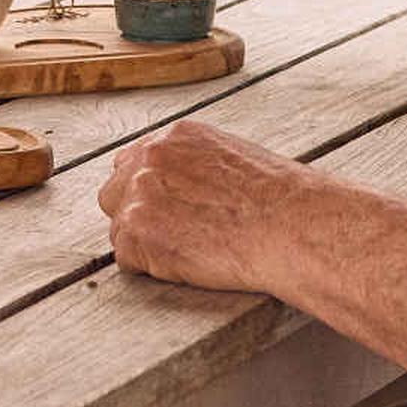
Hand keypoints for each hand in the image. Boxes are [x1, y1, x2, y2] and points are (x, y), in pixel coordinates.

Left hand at [100, 119, 313, 292]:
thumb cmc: (280, 202)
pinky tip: (188, 266)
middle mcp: (150, 157)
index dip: (149, 193)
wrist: (290, 226)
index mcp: (176, 137)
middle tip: (173, 237)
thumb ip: (198, 167)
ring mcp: (139, 193)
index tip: (166, 212)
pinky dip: (152, 270)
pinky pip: (127, 259)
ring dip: (145, 245)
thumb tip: (188, 190)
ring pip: (120, 227)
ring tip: (190, 254)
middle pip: (115, 191)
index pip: (135, 162)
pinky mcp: (137, 231)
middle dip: (137, 215)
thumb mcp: (236, 160)